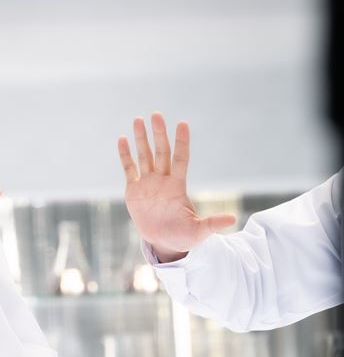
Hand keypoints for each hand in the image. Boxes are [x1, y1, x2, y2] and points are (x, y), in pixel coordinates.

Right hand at [118, 112, 235, 262]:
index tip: (182, 124)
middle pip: (161, 152)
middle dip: (158, 133)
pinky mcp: (133, 190)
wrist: (163, 242)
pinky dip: (125, 155)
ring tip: (138, 120)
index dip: (182, 142)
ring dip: (141, 138)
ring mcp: (147, 183)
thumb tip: (233, 219)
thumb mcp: (199, 232)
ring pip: (144, 156)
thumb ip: (212, 223)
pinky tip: (122, 140)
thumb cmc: (183, 236)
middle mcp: (162, 180)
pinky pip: (129, 169)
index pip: (180, 159)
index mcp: (177, 186)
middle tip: (156, 114)